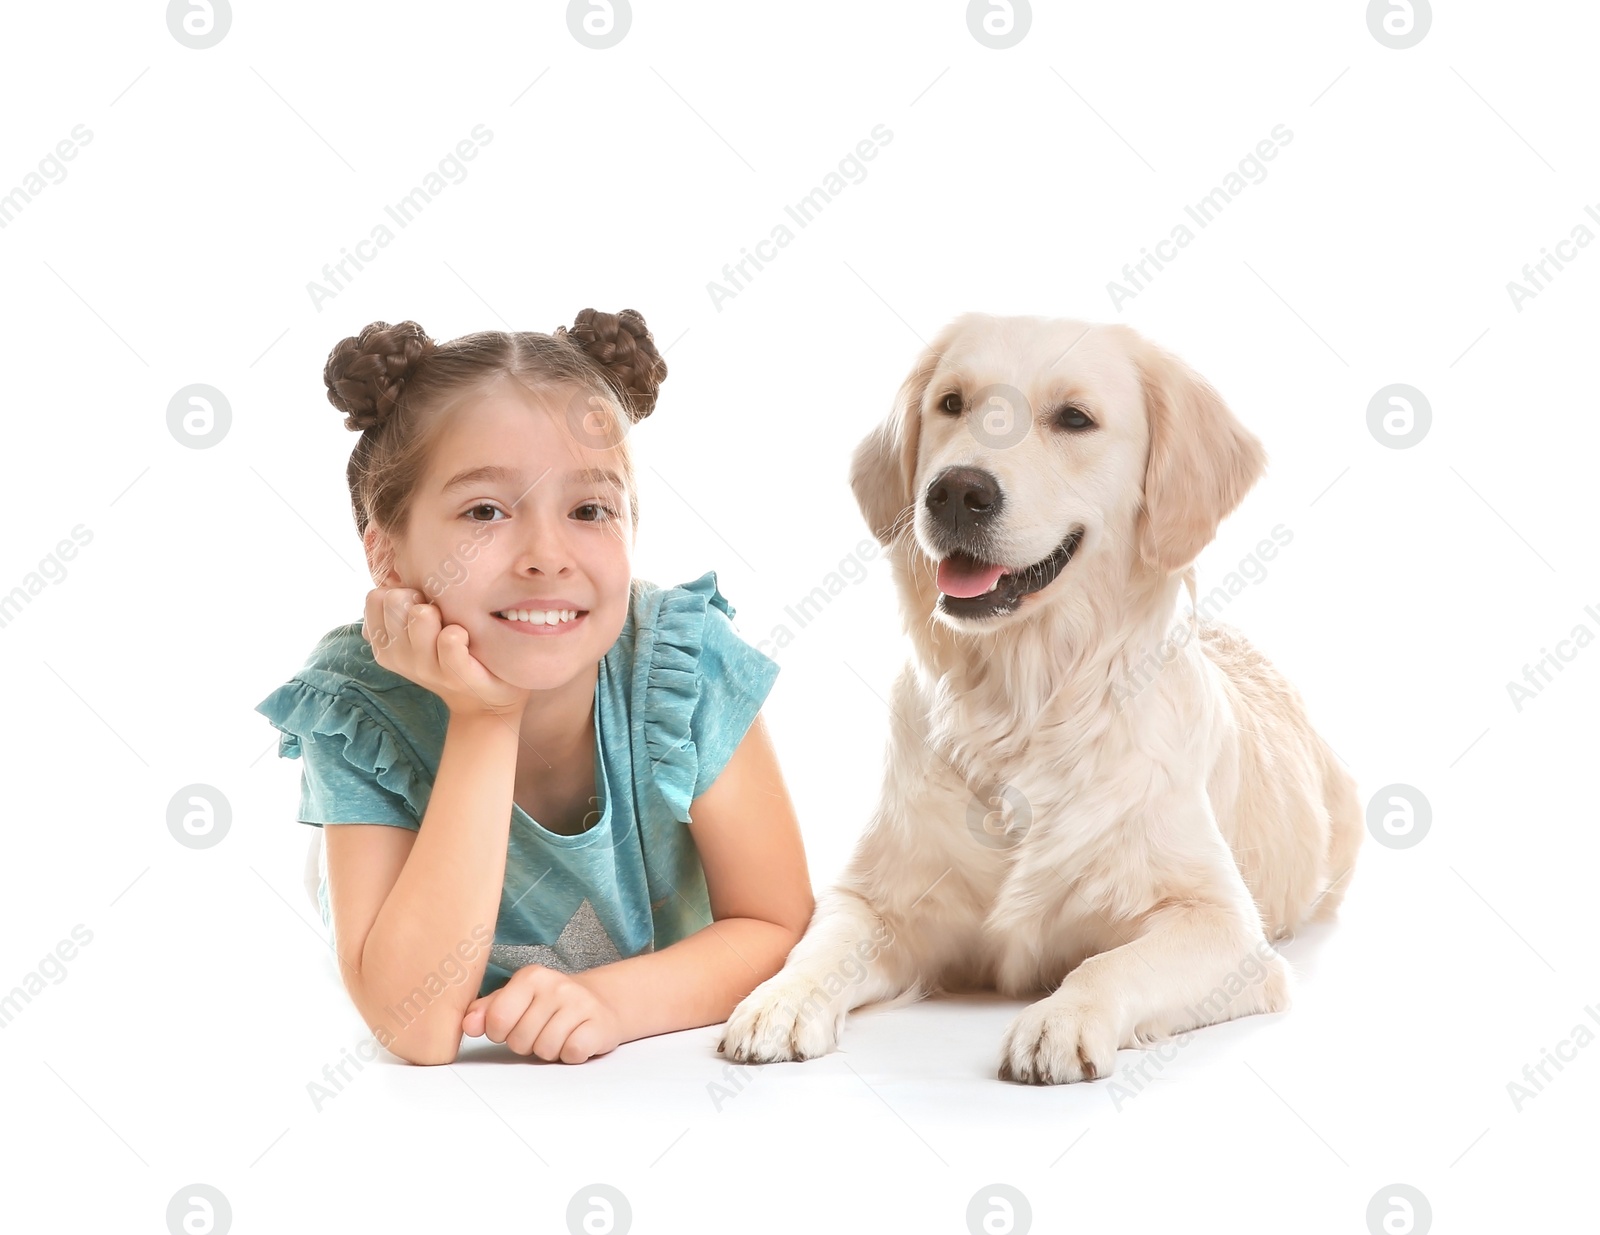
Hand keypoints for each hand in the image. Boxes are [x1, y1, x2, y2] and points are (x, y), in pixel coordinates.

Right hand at [361, 587, 528, 718]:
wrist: (485, 698)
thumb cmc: (453, 651)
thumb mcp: (421, 628)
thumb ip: (405, 603)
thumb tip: (399, 571)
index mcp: (385, 644)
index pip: (375, 597)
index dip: (401, 591)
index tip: (420, 603)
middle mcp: (399, 657)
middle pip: (396, 600)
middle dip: (420, 597)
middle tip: (440, 613)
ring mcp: (426, 668)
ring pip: (420, 616)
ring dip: (442, 613)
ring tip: (454, 624)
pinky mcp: (456, 676)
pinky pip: (449, 640)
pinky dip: (460, 633)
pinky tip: (467, 637)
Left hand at [461, 965, 622, 1062]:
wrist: (602, 1002)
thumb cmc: (551, 1005)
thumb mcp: (517, 1000)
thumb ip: (487, 1010)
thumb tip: (467, 1024)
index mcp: (531, 977)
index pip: (498, 1019)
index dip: (501, 1032)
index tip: (514, 1025)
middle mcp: (556, 985)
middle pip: (520, 1040)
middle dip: (527, 1044)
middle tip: (542, 1030)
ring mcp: (580, 1003)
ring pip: (545, 1050)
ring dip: (549, 1051)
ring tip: (559, 1035)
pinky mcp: (599, 1024)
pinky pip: (572, 1053)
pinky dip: (571, 1055)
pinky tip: (575, 1040)